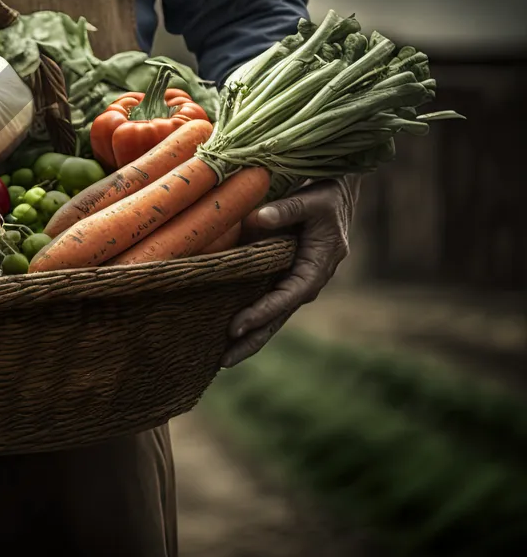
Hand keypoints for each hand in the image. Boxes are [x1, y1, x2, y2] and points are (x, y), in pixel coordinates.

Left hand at [221, 175, 361, 367]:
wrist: (336, 195)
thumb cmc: (326, 196)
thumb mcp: (312, 198)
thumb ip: (287, 209)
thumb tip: (257, 219)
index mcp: (317, 267)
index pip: (286, 297)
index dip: (262, 313)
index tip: (235, 327)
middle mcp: (307, 282)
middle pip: (277, 318)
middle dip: (252, 341)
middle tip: (223, 361)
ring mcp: (295, 283)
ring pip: (271, 317)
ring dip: (249, 337)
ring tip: (221, 359)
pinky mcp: (283, 279)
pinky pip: (266, 303)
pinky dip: (250, 319)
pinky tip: (227, 334)